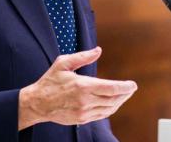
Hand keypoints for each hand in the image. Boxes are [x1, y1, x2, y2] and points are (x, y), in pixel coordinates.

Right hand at [18, 47, 136, 129]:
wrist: (36, 104)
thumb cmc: (50, 81)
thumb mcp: (63, 63)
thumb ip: (82, 56)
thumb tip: (98, 50)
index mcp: (83, 86)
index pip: (112, 88)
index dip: (126, 87)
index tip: (133, 85)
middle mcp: (85, 101)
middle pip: (114, 99)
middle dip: (125, 94)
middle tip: (131, 88)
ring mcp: (83, 112)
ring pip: (109, 108)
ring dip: (120, 102)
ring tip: (125, 95)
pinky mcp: (81, 119)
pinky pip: (101, 115)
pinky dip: (110, 109)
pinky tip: (113, 103)